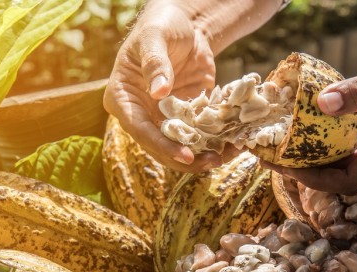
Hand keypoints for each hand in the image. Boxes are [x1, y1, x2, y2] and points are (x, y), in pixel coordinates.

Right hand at [103, 3, 225, 171]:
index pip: (140, 130)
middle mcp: (140, 114)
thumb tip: (158, 92)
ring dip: (202, 156)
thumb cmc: (161, 25)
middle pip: (159, 147)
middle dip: (185, 158)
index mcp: (122, 98)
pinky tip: (233, 145)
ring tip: (226, 156)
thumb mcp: (155, 37)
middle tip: (213, 161)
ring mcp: (163, 119)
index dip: (163, 145)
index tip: (186, 155)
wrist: (184, 25)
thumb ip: (155, 62)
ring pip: (179, 147)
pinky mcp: (186, 118)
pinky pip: (198, 136)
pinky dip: (215, 143)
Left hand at [265, 31, 356, 192]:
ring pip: (339, 155)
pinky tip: (302, 118)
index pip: (347, 182)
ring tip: (279, 139)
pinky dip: (323, 129)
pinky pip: (345, 133)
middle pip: (338, 173)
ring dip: (311, 150)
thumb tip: (322, 103)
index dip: (313, 179)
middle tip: (270, 154)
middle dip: (304, 168)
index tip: (284, 167)